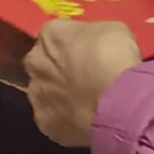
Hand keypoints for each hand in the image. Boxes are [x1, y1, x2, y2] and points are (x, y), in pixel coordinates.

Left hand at [25, 17, 142, 148]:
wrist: (118, 101)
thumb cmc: (116, 59)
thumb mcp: (112, 30)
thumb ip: (93, 36)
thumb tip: (92, 46)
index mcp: (50, 36)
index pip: (56, 36)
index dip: (73, 46)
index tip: (88, 54)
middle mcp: (35, 63)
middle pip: (42, 63)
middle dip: (57, 70)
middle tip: (82, 79)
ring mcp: (36, 95)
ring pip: (44, 93)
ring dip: (58, 96)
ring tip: (84, 104)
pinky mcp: (44, 123)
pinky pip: (53, 119)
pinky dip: (66, 120)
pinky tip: (84, 122)